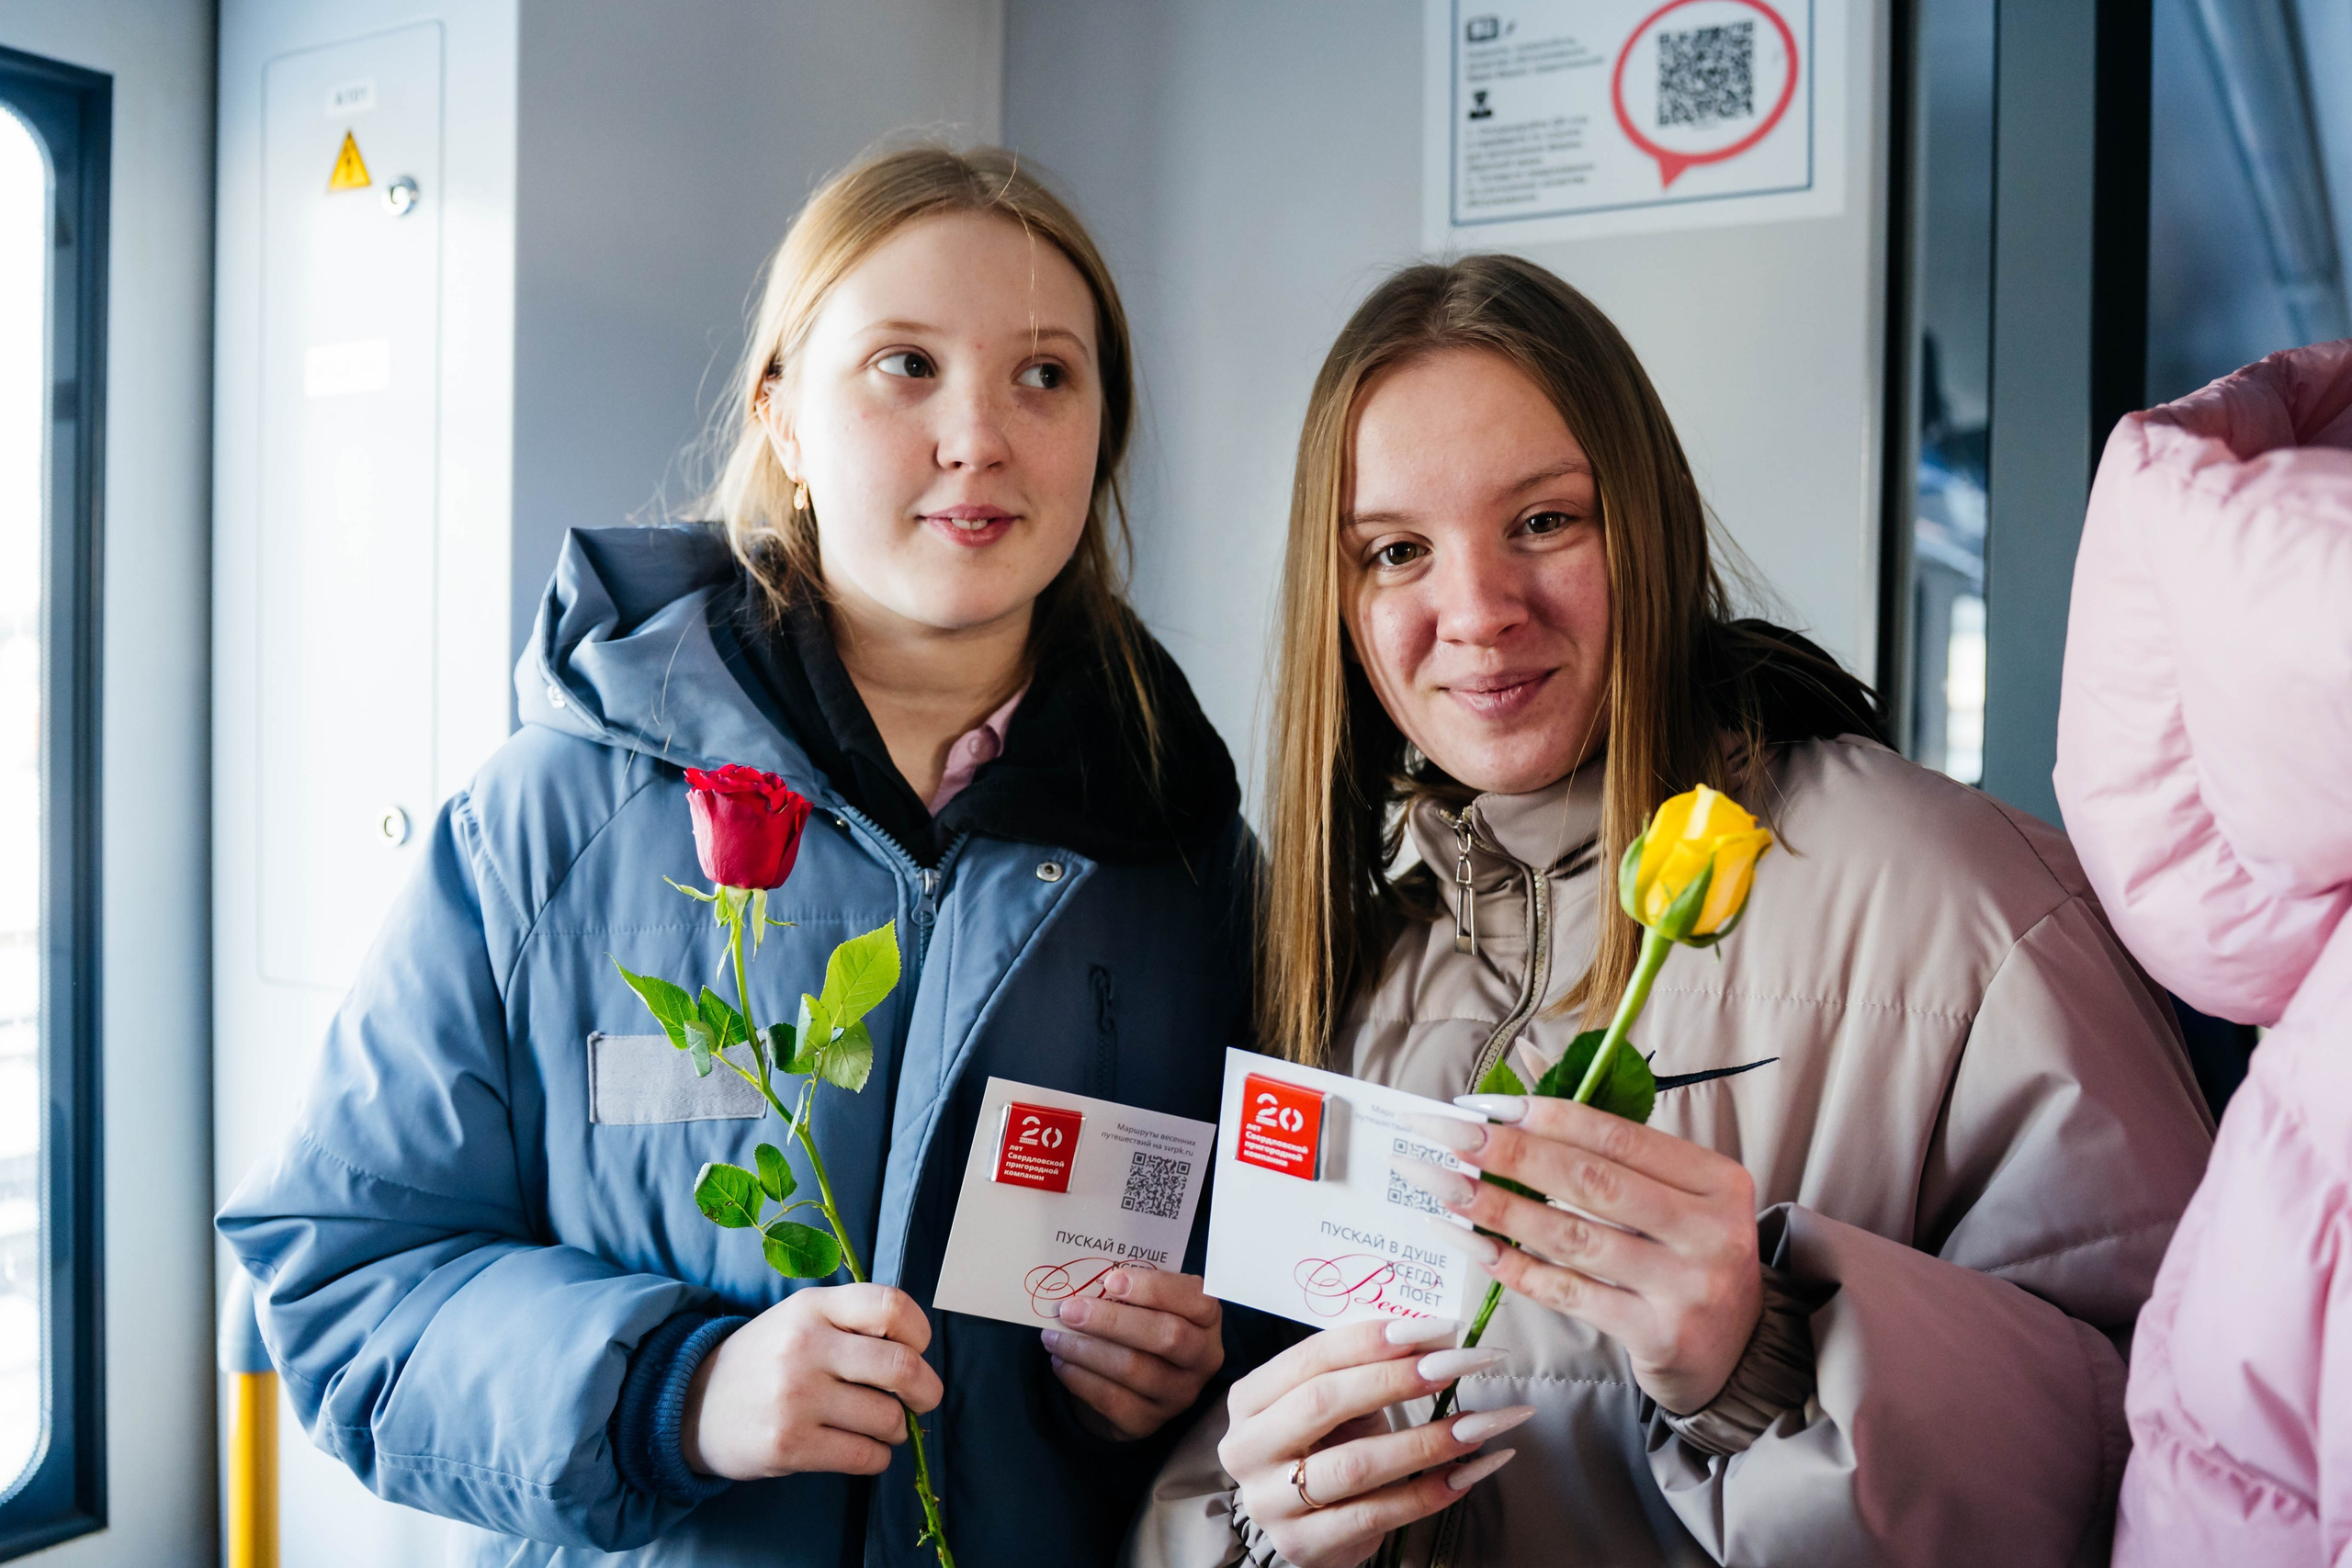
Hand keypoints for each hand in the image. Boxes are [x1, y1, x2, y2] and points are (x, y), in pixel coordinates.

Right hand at [680, 1283, 942, 1478]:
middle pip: (901, 1366)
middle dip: (927, 1390)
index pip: (891, 1306)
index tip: (918, 1348)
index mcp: (812, 1307)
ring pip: (888, 1419)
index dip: (920, 1331)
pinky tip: (864, 1449)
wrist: (693, 1404)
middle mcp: (804, 1347)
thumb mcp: (801, 1318)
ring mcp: (795, 1398)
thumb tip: (919, 1352)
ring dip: (898, 1429)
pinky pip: (864, 1456)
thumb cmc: (766, 1359)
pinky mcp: (789, 1445)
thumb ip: (854, 1321)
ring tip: (883, 1426)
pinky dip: (878, 1457)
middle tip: (924, 1398)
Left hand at [1044, 1267, 1224, 1439]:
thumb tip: (1085, 1280)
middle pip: (1167, 1336)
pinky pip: (1111, 1400)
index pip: (1197, 1301)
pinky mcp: (1149, 1422)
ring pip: (1133, 1369)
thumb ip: (1130, 1290)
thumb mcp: (1148, 1303)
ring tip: (1053, 1336)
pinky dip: (1079, 1378)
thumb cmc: (1142, 1324)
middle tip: (1069, 1310)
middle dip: (1112, 1320)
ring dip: (1085, 1349)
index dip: (1155, 1289)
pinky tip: (1061, 1362)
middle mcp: (1202, 1359)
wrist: (1136, 1384)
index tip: (1111, 1280)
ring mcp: (1179, 1395)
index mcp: (1207, 1319)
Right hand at [1217, 1318, 1528, 1567]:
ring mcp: (1270, 1502)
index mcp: (1250, 1399)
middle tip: (1460, 1363)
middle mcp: (1248, 1448)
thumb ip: (1364, 1368)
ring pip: (1354, 1465)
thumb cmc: (1327, 1444)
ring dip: (1425, 1441)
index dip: (1371, 1340)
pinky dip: (1429, 1492)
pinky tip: (1469, 1472)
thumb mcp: (1332, 1401)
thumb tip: (1436, 1334)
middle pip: (1323, 1402)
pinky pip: (1376, 1515)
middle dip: (1398, 1379)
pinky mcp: (1303, 1545)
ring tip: (1480, 1424)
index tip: (1433, 1328)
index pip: (1311, 1358)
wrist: (1309, 1522)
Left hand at [1399, 1094, 1761, 1414]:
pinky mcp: (1657, 1335)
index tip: (1480, 1105)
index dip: (1543, 1116)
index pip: (1617, 1136)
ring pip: (1572, 1237)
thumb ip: (1606, 1145)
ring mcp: (1686, 1287)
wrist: (1738, 1354)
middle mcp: (1710, 1230)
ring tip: (1441, 1185)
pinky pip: (1568, 1292)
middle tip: (1443, 1135)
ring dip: (1496, 1207)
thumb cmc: (1687, 1258)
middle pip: (1590, 1181)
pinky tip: (1470, 1243)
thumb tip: (1524, 1078)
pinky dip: (1513, 1266)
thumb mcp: (1672, 1195)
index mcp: (1716, 1180)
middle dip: (1507, 1153)